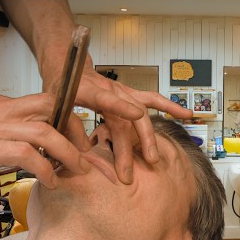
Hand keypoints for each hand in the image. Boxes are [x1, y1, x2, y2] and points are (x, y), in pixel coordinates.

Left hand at [0, 0, 192, 183]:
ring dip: (148, 138)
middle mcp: (109, 90)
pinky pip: (153, 100)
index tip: (137, 115)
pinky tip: (186, 115)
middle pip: (125, 119)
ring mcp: (122, 92)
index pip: (106, 98)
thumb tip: (79, 153)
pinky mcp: (130, 94)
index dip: (122, 106)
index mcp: (87, 90)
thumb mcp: (52, 107)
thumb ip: (65, 127)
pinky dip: (170, 107)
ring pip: (141, 115)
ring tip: (154, 159)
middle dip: (129, 147)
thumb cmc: (59, 89)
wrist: (68, 67)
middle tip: (128, 173)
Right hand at [0, 93, 90, 188]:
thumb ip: (6, 132)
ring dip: (68, 153)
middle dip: (77, 128)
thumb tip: (31, 147)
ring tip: (77, 170)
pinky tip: (51, 182)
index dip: (70, 116)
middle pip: (53, 107)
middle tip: (87, 152)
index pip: (46, 102)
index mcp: (1, 105)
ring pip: (46, 132)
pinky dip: (46, 170)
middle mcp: (2, 110)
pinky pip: (27, 155)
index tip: (82, 136)